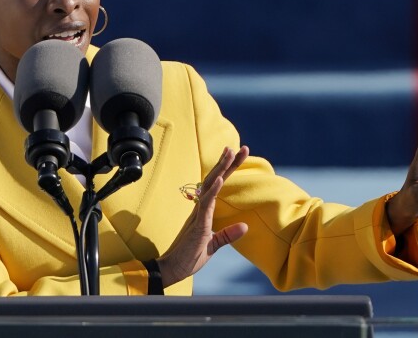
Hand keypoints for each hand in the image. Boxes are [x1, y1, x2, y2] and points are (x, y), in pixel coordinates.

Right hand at [156, 146, 249, 286]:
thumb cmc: (189, 257)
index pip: (218, 185)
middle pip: (215, 179)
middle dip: (228, 163)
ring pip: (210, 186)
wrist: (172, 270)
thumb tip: (245, 226)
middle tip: (241, 148)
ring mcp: (198, 215)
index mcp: (203, 211)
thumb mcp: (213, 245)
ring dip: (222, 169)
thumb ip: (227, 235)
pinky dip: (213, 190)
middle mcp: (200, 208)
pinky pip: (206, 204)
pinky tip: (220, 179)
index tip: (238, 155)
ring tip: (231, 153)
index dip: (228, 171)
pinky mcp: (198, 225)